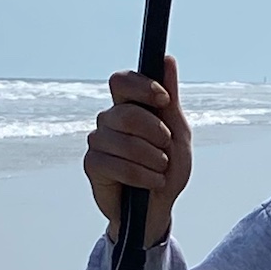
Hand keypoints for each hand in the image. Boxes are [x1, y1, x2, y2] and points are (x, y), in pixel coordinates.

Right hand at [83, 57, 190, 245]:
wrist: (158, 209)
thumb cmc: (166, 170)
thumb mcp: (177, 133)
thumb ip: (171, 99)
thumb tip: (167, 60)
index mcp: (129, 107)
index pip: (121, 81)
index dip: (142, 87)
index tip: (164, 100)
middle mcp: (109, 121)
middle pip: (125, 112)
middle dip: (155, 132)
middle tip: (165, 148)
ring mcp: (98, 142)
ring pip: (123, 141)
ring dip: (151, 159)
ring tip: (160, 170)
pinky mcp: (92, 165)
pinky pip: (116, 164)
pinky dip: (140, 175)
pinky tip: (150, 182)